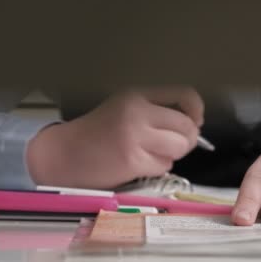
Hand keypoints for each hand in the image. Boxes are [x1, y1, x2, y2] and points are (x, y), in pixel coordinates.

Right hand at [27, 86, 203, 188]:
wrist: (64, 155)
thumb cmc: (98, 134)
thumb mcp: (126, 109)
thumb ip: (158, 111)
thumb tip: (195, 125)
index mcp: (136, 93)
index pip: (185, 93)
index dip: (196, 110)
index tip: (194, 121)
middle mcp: (136, 110)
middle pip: (187, 127)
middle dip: (185, 140)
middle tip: (169, 145)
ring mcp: (134, 135)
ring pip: (179, 147)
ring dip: (171, 155)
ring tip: (150, 154)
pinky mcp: (132, 160)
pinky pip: (164, 166)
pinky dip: (156, 168)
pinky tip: (137, 164)